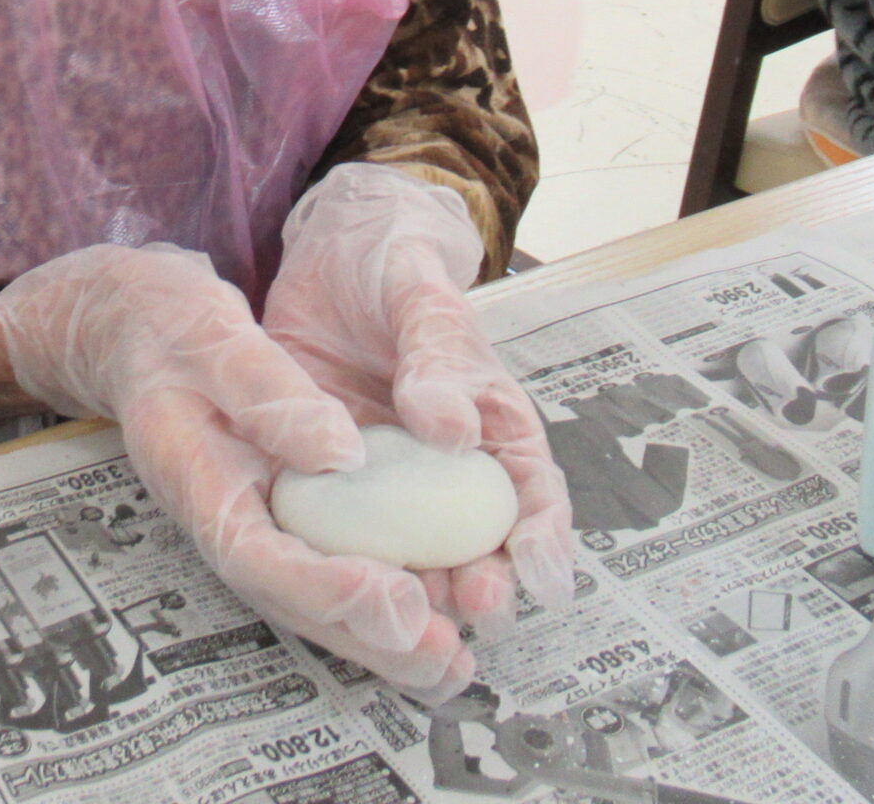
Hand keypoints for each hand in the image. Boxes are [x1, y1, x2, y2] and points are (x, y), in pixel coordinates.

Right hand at [0, 243, 469, 691]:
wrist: (137, 329)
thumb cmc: (171, 326)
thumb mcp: (212, 332)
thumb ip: (267, 387)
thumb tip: (340, 451)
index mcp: (198, 479)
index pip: (254, 554)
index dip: (321, 586)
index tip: (391, 598)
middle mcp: (226, 517)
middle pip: (292, 600)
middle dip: (366, 637)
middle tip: (440, 657)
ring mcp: (255, 521)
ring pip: (315, 600)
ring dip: (381, 639)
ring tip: (452, 663)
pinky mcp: (285, 514)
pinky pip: (331, 567)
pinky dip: (380, 602)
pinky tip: (439, 616)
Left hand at [264, 166, 574, 651]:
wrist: (330, 253)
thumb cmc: (395, 267)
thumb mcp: (420, 294)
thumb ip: (438, 354)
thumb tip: (455, 430)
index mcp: (492, 420)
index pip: (532, 487)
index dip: (543, 532)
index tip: (541, 569)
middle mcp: (449, 466)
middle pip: (480, 541)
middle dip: (487, 581)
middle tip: (478, 605)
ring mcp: (391, 481)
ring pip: (418, 552)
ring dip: (424, 591)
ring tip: (420, 621)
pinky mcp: (333, 484)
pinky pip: (346, 535)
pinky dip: (350, 567)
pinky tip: (342, 592)